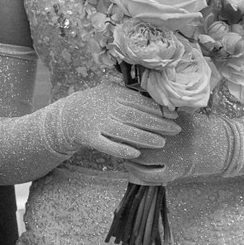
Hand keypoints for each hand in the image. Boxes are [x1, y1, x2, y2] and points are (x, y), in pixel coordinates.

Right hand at [47, 79, 179, 167]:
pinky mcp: (89, 137)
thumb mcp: (110, 91)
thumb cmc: (97, 103)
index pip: (140, 102)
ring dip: (144, 138)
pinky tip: (136, 154)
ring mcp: (97, 122)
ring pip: (124, 131)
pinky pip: (106, 145)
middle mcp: (105, 107)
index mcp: (113, 93)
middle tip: (175, 130)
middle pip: (135, 116)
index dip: (158, 109)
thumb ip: (130, 93)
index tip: (173, 115)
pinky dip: (121, 149)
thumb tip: (157, 98)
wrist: (68, 115)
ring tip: (162, 143)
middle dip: (157, 124)